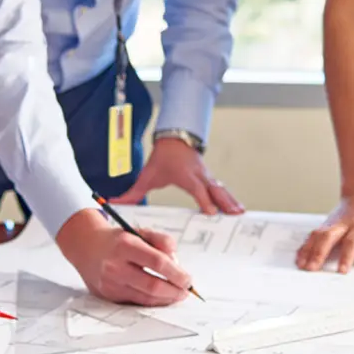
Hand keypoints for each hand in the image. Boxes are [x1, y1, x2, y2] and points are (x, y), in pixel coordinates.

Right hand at [57, 209, 191, 305]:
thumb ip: (163, 241)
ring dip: (165, 299)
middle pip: (152, 285)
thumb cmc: (118, 240)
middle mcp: (115, 266)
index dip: (176, 273)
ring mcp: (110, 283)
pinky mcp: (108, 296)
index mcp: (124, 245)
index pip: (157, 262)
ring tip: (177, 295)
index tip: (188, 279)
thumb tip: (177, 262)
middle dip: (174, 291)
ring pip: (145, 298)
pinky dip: (152, 302)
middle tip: (186, 291)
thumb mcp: (140, 232)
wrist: (86, 247)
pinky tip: (162, 298)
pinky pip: (135, 302)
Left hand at [111, 138, 242, 214]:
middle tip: (234, 215)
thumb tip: (113, 202)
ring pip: (221, 190)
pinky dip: (230, 198)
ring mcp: (207, 177)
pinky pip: (222, 189)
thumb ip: (132, 193)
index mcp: (186, 176)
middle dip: (224, 202)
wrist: (175, 138)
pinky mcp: (210, 178)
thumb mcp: (147, 176)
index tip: (211, 212)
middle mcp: (199, 176)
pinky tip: (238, 209)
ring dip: (231, 201)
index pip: (197, 189)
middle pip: (214, 190)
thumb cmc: (162, 158)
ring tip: (240, 213)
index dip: (204, 200)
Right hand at [297, 192, 353, 273]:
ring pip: (317, 235)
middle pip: (328, 238)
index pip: (352, 242)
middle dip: (319, 253)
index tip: (341, 270)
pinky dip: (304, 246)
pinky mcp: (324, 225)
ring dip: (308, 251)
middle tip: (312, 269)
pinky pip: (312, 235)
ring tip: (301, 265)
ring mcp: (331, 223)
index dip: (346, 256)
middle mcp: (343, 224)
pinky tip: (299, 257)